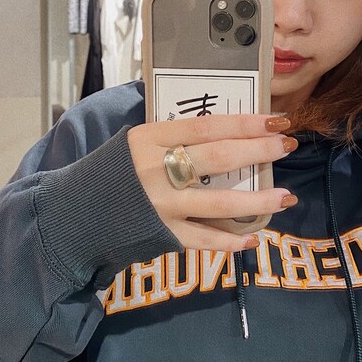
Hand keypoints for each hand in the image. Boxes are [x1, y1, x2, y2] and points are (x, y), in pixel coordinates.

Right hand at [127, 114, 296, 251]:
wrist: (73, 213)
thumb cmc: (110, 172)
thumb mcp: (136, 142)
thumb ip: (172, 136)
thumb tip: (221, 128)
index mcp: (149, 139)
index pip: (207, 126)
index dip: (244, 123)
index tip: (275, 120)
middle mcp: (156, 170)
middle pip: (217, 158)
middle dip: (258, 152)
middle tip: (287, 146)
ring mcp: (160, 206)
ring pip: (218, 203)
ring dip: (257, 200)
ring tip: (287, 197)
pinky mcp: (162, 235)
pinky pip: (203, 239)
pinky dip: (229, 241)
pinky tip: (253, 239)